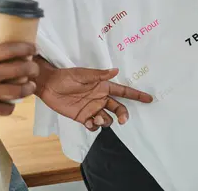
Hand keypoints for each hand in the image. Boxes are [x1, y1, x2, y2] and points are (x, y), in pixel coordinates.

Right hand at [0, 42, 38, 117]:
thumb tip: (1, 53)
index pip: (8, 50)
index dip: (25, 48)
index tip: (33, 48)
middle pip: (18, 70)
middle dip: (31, 68)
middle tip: (34, 67)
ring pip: (16, 91)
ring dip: (27, 87)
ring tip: (30, 85)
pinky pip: (5, 109)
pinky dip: (12, 105)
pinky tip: (11, 101)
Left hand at [35, 57, 152, 130]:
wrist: (48, 85)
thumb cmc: (65, 76)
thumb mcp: (82, 74)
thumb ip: (99, 75)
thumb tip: (115, 70)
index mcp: (102, 86)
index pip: (123, 91)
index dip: (136, 95)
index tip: (149, 99)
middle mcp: (99, 98)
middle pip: (118, 108)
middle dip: (123, 115)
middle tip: (122, 119)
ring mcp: (91, 108)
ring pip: (107, 119)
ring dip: (106, 121)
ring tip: (96, 118)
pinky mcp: (82, 117)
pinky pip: (93, 125)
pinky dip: (94, 126)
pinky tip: (88, 122)